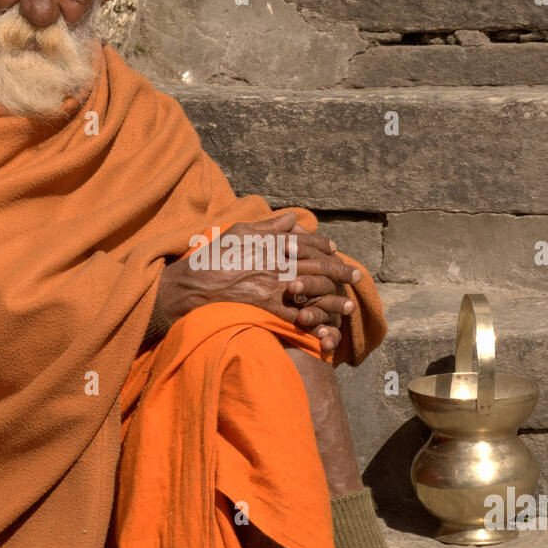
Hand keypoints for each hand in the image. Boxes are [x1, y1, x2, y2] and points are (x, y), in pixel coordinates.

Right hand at [157, 210, 361, 353]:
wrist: (190, 287)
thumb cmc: (212, 258)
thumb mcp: (239, 232)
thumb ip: (269, 226)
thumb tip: (293, 218)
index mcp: (272, 243)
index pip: (308, 243)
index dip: (326, 247)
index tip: (336, 252)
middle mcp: (278, 264)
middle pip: (319, 267)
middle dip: (341, 272)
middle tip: (357, 276)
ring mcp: (275, 288)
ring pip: (315, 293)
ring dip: (335, 300)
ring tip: (349, 306)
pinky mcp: (268, 311)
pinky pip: (299, 318)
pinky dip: (316, 324)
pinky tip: (329, 329)